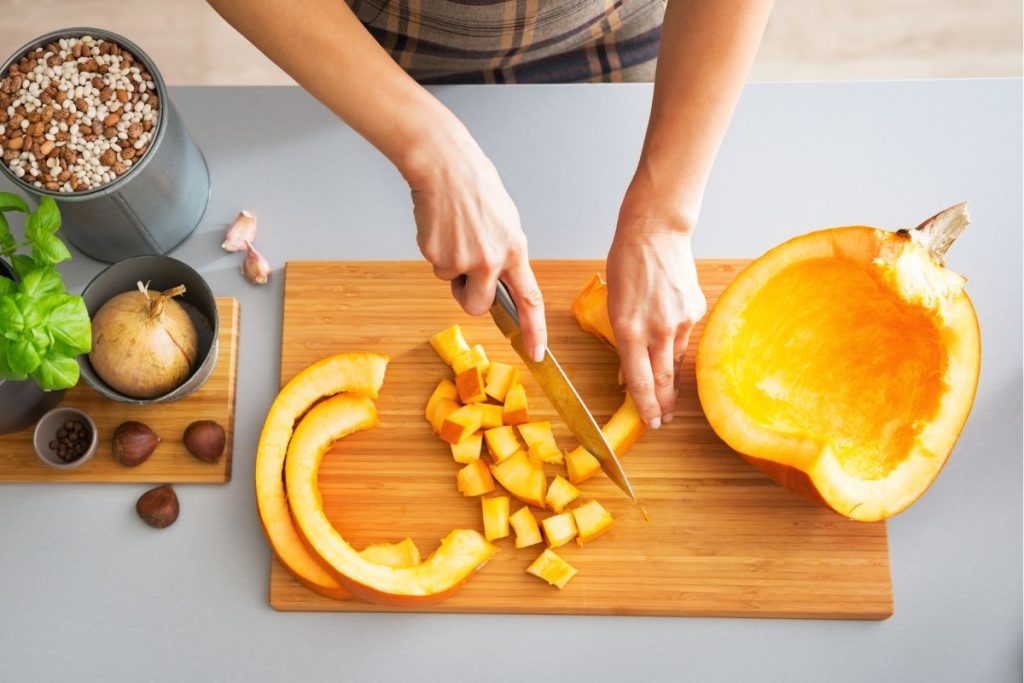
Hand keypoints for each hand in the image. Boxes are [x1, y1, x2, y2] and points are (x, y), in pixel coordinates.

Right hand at [409, 134, 546, 360]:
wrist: (445, 167)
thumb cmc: (476, 188)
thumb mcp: (506, 222)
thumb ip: (505, 254)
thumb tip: (499, 279)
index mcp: (514, 251)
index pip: (529, 300)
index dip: (534, 330)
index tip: (535, 352)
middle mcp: (491, 261)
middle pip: (478, 306)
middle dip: (469, 297)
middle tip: (465, 273)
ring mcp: (463, 260)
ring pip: (453, 283)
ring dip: (451, 267)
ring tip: (455, 232)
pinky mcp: (437, 255)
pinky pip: (436, 266)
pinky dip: (435, 251)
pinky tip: (441, 227)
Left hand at [606, 216, 706, 428]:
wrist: (656, 233)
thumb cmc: (626, 265)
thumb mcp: (613, 306)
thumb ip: (623, 340)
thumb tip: (628, 372)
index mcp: (630, 330)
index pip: (639, 380)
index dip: (646, 406)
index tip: (651, 423)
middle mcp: (657, 330)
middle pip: (663, 379)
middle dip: (663, 404)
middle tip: (664, 420)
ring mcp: (680, 321)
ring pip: (675, 360)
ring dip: (671, 379)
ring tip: (669, 396)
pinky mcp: (695, 311)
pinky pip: (684, 337)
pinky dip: (675, 345)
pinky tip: (670, 341)